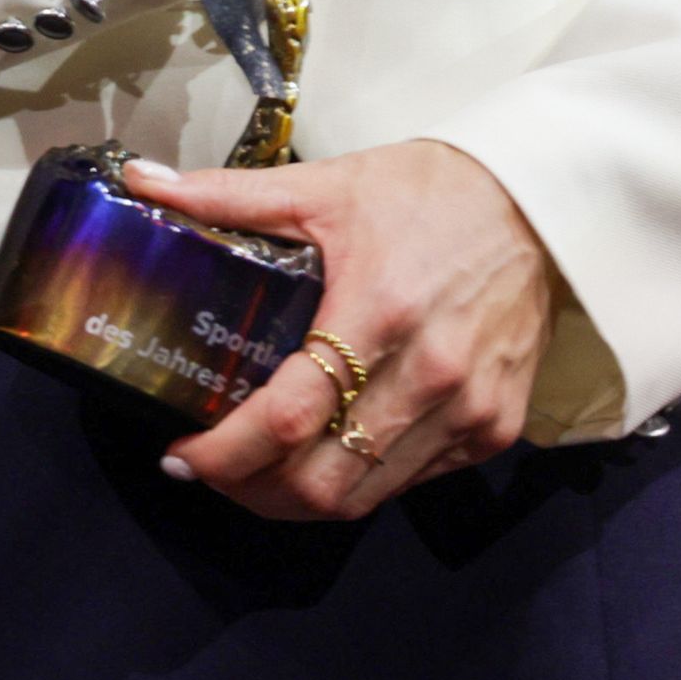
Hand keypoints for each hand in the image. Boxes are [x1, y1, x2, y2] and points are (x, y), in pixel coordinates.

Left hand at [129, 142, 556, 520]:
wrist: (538, 204)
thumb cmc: (427, 192)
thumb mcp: (323, 186)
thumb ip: (227, 195)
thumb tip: (142, 180)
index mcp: (378, 312)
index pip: (290, 415)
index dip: (228, 451)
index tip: (181, 454)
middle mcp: (429, 376)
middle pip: (325, 480)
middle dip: (253, 490)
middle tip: (210, 471)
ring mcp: (469, 411)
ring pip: (367, 495)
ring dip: (300, 499)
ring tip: (254, 475)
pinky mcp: (496, 429)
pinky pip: (413, 481)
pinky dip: (361, 483)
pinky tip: (325, 458)